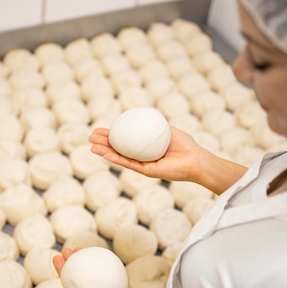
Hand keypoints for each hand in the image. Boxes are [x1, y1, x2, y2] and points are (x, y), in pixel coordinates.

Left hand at [53, 248, 154, 287]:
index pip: (69, 283)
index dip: (62, 270)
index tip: (57, 258)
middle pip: (80, 274)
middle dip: (72, 261)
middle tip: (67, 250)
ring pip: (94, 269)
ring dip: (87, 257)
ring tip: (79, 248)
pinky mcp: (120, 284)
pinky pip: (111, 270)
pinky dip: (105, 261)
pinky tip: (99, 252)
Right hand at [88, 126, 204, 182]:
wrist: (196, 159)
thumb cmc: (185, 145)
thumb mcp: (166, 129)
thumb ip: (153, 125)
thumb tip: (140, 116)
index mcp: (145, 148)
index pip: (125, 140)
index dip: (112, 134)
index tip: (100, 129)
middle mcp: (142, 157)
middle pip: (118, 149)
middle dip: (103, 143)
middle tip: (91, 137)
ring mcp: (143, 165)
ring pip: (120, 158)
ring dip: (105, 152)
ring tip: (92, 146)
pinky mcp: (147, 172)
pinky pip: (129, 164)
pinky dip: (117, 159)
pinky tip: (106, 154)